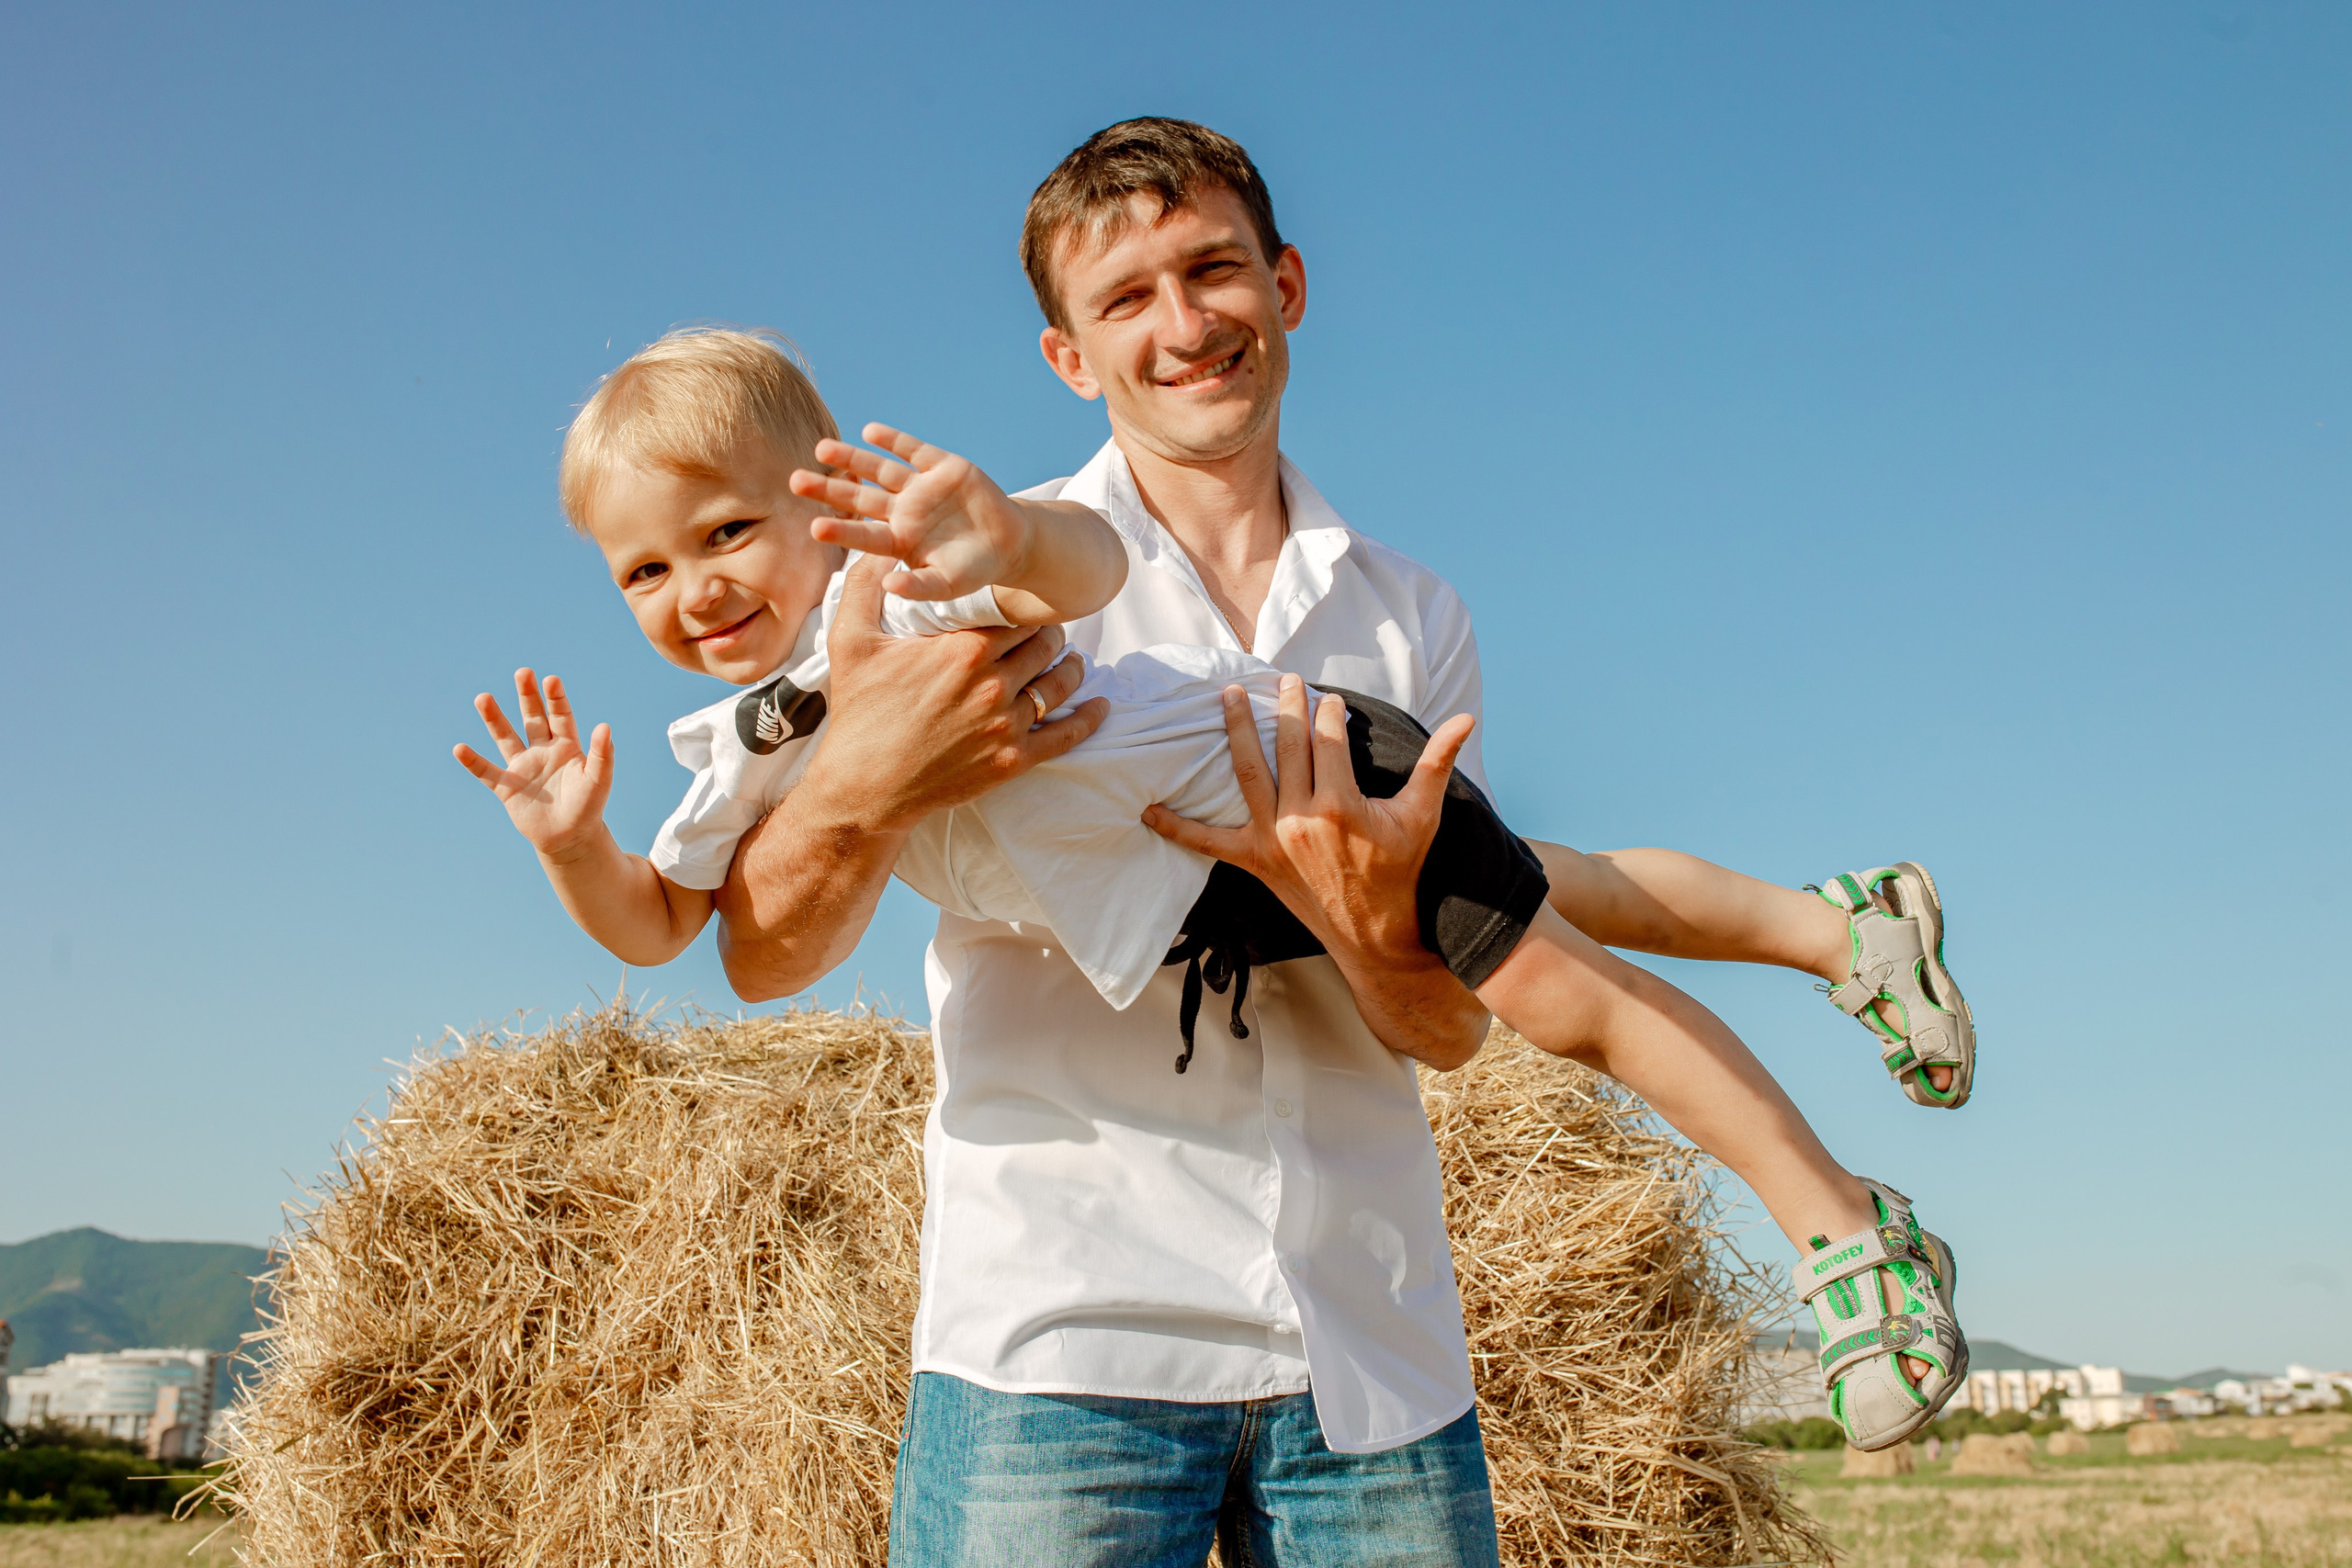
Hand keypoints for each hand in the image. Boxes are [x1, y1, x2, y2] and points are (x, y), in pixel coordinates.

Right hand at [453, 669, 613, 858]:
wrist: (570, 838)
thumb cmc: (589, 807)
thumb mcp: (599, 780)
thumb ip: (602, 754)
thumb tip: (604, 726)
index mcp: (566, 746)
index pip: (560, 716)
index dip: (555, 699)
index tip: (551, 680)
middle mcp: (542, 751)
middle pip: (532, 718)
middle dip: (527, 696)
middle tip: (522, 672)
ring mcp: (523, 767)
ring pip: (506, 738)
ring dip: (495, 719)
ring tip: (483, 697)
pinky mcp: (507, 788)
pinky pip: (487, 772)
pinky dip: (474, 762)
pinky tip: (460, 748)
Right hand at [712, 553, 1109, 1000]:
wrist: (863, 786)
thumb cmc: (858, 712)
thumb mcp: (849, 641)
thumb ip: (864, 586)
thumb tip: (879, 547)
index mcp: (964, 649)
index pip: (1017, 617)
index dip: (1023, 612)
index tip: (1023, 611)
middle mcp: (993, 684)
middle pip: (1044, 646)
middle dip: (1048, 637)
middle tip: (1048, 634)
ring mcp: (1007, 724)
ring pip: (1059, 684)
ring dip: (1071, 669)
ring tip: (1073, 661)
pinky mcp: (1013, 760)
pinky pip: (1065, 735)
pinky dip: (1088, 718)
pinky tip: (1101, 706)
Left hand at [790, 423, 1033, 600]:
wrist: (1009, 543)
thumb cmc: (973, 569)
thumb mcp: (948, 585)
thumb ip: (919, 587)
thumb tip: (889, 585)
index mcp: (899, 540)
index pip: (863, 535)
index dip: (840, 531)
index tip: (814, 527)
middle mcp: (903, 511)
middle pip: (859, 498)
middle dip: (829, 490)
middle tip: (794, 481)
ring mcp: (920, 487)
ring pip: (879, 470)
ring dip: (852, 459)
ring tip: (821, 449)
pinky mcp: (942, 466)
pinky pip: (914, 450)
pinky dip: (893, 440)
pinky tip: (870, 433)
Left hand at [1142, 675, 1488, 1065]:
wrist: (1376, 936)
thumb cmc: (1402, 873)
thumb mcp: (1423, 816)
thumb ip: (1437, 763)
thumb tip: (1466, 719)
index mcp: (1341, 805)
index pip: (1328, 741)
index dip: (1328, 714)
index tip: (1328, 697)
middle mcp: (1301, 819)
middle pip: (1286, 747)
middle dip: (1285, 707)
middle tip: (1282, 679)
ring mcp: (1273, 840)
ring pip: (1246, 773)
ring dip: (1233, 732)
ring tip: (1225, 697)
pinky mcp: (1255, 862)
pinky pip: (1208, 843)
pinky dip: (1177, 827)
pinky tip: (1147, 810)